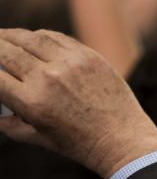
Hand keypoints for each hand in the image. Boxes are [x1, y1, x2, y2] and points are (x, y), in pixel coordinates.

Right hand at [0, 29, 156, 178]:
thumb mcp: (37, 138)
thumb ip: (8, 124)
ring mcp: (71, 64)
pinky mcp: (90, 56)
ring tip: (3, 35)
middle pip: (7, 51)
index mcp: (31, 102)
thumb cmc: (78, 144)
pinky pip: (57, 38)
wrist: (122, 139)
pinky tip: (32, 37)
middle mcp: (49, 79)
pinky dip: (40, 36)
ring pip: (31, 38)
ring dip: (12, 35)